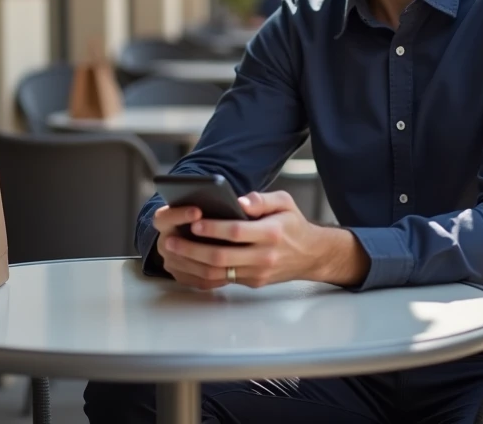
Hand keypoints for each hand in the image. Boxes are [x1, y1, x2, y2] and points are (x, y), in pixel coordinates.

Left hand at [155, 191, 327, 289]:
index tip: (194, 223)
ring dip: (192, 262)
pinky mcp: (253, 282)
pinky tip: (187, 261)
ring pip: (219, 272)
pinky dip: (202, 271)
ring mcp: (258, 273)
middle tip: (171, 239)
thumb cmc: (293, 224)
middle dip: (193, 249)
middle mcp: (264, 256)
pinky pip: (223, 279)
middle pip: (222, 256)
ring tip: (174, 250)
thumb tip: (240, 201)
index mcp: (272, 233)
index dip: (214, 229)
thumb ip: (262, 199)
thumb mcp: (284, 202)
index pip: (237, 232)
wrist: (311, 255)